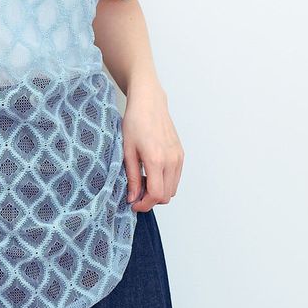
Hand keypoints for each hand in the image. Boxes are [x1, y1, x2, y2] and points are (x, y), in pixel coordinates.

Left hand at [121, 79, 183, 212]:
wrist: (149, 103)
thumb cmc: (135, 122)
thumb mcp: (127, 150)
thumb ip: (131, 177)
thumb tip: (133, 198)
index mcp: (156, 159)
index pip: (157, 195)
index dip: (145, 205)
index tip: (134, 204)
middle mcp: (171, 160)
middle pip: (167, 196)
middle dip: (151, 200)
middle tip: (136, 194)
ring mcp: (178, 157)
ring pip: (173, 188)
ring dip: (159, 192)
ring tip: (143, 181)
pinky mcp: (181, 154)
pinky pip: (176, 177)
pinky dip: (165, 182)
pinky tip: (152, 173)